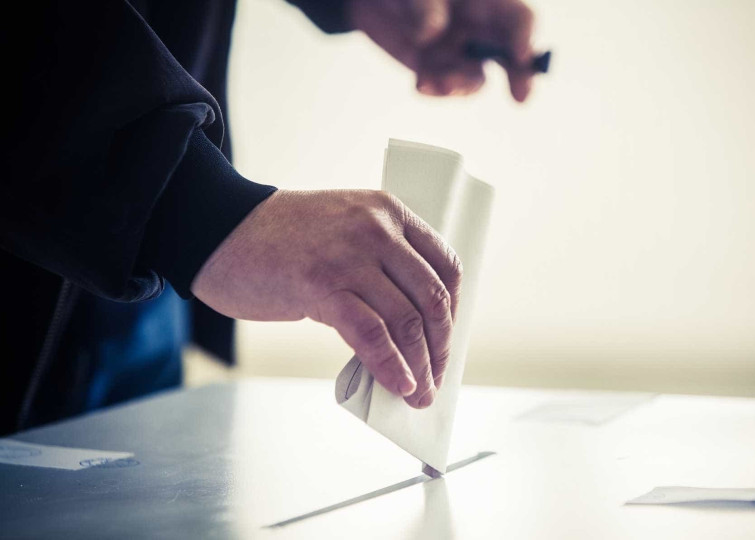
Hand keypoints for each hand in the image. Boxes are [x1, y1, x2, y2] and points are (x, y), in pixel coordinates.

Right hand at [191, 190, 461, 408]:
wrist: (216, 228)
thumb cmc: (279, 239)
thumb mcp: (343, 229)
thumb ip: (379, 262)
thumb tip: (410, 325)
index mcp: (388, 210)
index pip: (446, 265)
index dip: (453, 309)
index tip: (445, 338)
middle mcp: (376, 228)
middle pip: (431, 297)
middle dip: (440, 346)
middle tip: (436, 376)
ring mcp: (349, 256)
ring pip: (406, 320)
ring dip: (420, 365)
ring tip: (420, 393)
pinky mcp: (320, 285)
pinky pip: (372, 335)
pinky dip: (391, 366)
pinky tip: (399, 386)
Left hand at [348, 0, 536, 101]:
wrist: (372, 1)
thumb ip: (425, 8)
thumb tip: (431, 34)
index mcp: (486, 3)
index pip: (519, 19)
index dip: (526, 37)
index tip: (521, 56)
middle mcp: (481, 29)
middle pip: (512, 55)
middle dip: (520, 76)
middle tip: (521, 98)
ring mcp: (462, 52)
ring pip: (476, 79)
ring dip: (460, 86)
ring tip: (437, 83)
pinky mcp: (439, 70)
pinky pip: (446, 87)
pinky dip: (435, 90)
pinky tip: (420, 85)